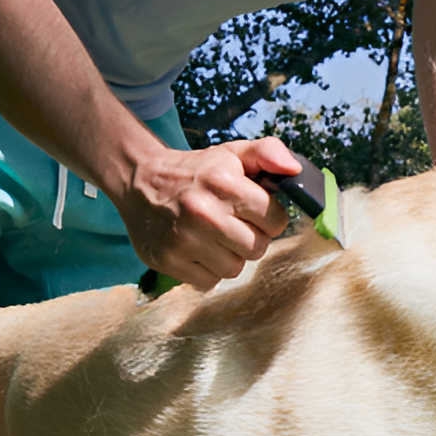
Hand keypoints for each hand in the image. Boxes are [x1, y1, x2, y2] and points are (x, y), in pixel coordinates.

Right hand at [114, 134, 301, 290]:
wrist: (140, 182)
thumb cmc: (196, 172)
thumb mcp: (231, 154)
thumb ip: (268, 153)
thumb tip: (295, 171)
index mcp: (223, 183)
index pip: (275, 220)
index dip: (268, 217)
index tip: (252, 211)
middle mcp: (203, 212)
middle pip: (257, 249)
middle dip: (250, 238)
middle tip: (231, 224)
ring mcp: (183, 239)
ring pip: (234, 269)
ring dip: (228, 256)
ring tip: (212, 236)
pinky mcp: (168, 260)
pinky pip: (209, 282)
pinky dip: (207, 270)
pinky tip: (196, 249)